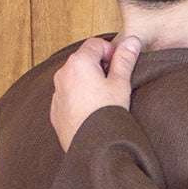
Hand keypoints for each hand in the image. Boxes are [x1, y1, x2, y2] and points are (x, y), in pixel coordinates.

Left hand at [50, 35, 141, 151]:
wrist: (92, 147)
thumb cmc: (106, 114)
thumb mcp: (120, 84)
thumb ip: (125, 59)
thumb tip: (132, 41)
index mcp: (79, 62)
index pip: (96, 44)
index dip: (111, 51)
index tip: (120, 63)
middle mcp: (63, 73)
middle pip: (83, 59)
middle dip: (99, 66)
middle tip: (114, 82)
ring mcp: (57, 92)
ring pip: (74, 78)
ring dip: (88, 81)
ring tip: (103, 99)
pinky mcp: (55, 109)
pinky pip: (68, 96)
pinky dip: (79, 97)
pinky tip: (92, 110)